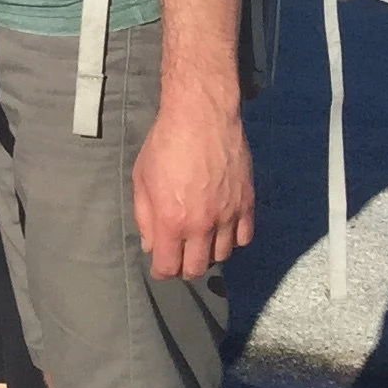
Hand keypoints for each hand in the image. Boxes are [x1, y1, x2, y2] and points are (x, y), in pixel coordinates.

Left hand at [133, 88, 254, 279]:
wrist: (202, 117)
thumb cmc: (165, 143)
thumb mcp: (141, 177)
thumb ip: (144, 216)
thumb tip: (151, 245)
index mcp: (172, 220)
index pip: (169, 265)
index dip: (162, 271)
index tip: (160, 267)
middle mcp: (203, 225)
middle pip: (198, 267)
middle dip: (184, 267)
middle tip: (178, 257)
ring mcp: (228, 216)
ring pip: (222, 255)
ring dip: (208, 253)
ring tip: (198, 242)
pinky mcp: (247, 205)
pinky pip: (244, 237)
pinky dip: (232, 239)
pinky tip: (222, 230)